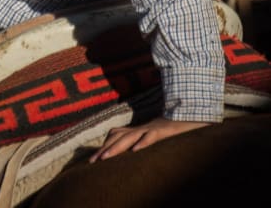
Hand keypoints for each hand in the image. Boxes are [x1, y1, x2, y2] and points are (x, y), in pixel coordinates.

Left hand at [89, 117, 210, 160]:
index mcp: (137, 130)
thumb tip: (131, 152)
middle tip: (92, 162)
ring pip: (130, 138)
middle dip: (104, 150)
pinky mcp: (161, 130)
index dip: (104, 146)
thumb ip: (140, 141)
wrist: (186, 116)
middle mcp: (140, 128)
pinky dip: (143, 143)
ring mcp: (150, 128)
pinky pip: (151, 137)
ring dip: (117, 148)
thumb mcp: (152, 137)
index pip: (116, 136)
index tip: (92, 159)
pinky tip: (135, 151)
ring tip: (105, 158)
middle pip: (118, 138)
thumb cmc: (170, 129)